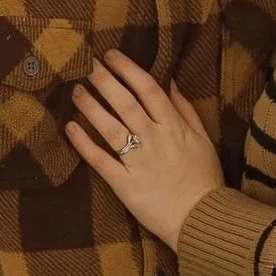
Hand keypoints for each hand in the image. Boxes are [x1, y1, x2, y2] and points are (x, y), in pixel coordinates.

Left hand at [66, 51, 223, 248]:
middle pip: (125, 103)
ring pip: (110, 128)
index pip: (147, 89)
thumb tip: (170, 80)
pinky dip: (84, 143)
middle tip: (87, 65)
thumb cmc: (204, 178)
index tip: (110, 56)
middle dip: (104, 81)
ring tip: (76, 91)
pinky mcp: (124, 185)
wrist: (202, 219)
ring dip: (91, 107)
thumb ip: (185, 109)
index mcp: (173, 126)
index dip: (127, 69)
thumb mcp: (203, 139)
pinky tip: (70, 127)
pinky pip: (101, 161)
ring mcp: (138, 162)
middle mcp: (154, 139)